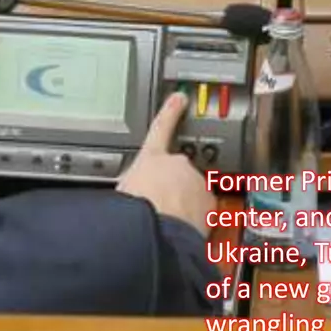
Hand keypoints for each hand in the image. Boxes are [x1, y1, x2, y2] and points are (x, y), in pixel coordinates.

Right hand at [117, 93, 214, 232]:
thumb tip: (124, 191)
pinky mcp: (210, 202)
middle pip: (177, 173)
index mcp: (151, 158)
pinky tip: (180, 231)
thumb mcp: (119, 191)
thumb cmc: (131, 211)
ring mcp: (197, 182)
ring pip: (192, 192)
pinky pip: (203, 210)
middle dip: (170, 188)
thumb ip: (128, 184)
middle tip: (155, 208)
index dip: (171, 112)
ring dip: (182, 205)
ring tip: (166, 224)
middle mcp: (178, 165)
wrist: (155, 231)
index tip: (180, 98)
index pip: (161, 128)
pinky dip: (195, 218)